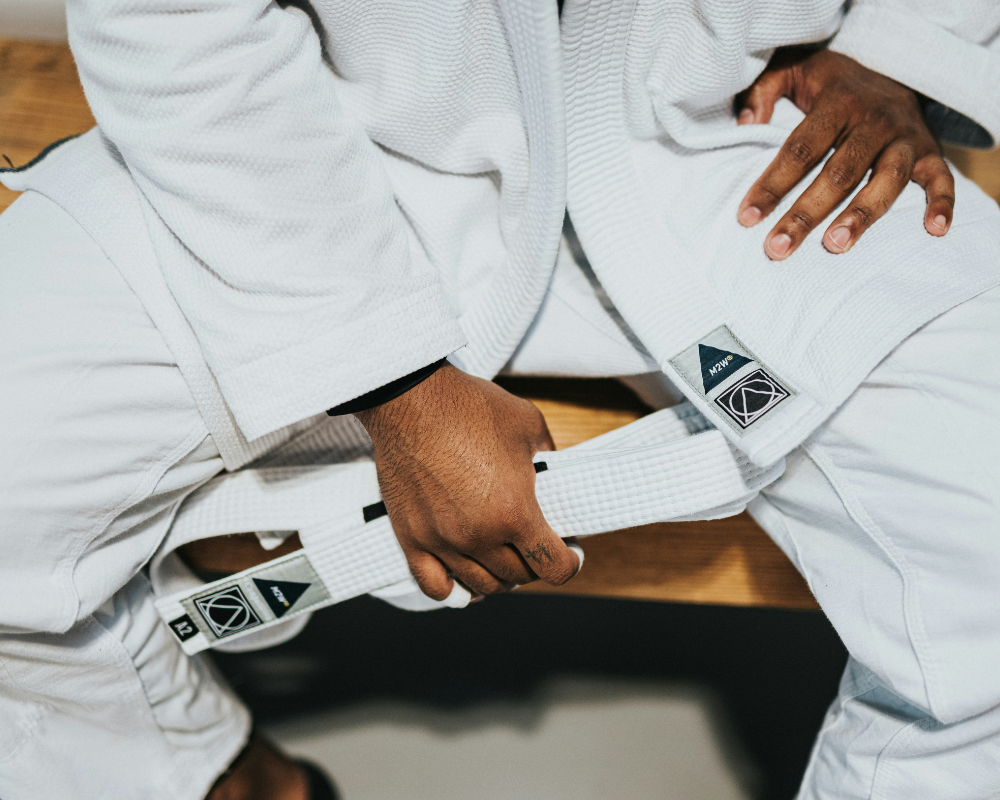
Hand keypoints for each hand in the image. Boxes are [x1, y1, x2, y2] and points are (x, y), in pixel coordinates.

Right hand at [354, 364, 579, 599]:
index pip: (554, 566)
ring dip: (499, 577)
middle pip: (518, 577)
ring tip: (503, 558)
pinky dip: (452, 588)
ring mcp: (442, 541)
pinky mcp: (411, 537)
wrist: (412, 398)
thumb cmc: (469, 406)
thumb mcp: (530, 425)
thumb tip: (555, 478)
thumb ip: (549, 459)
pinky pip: (433, 586)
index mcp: (514, 512)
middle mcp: (479, 535)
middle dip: (534, 564)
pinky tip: (463, 578)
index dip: (568, 563)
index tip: (569, 553)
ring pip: (480, 585)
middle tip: (535, 545)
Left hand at [736, 48, 953, 260]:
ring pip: (887, 179)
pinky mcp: (931, 151)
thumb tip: (745, 124)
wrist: (893, 68)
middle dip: (806, 213)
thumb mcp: (794, 73)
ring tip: (835, 246)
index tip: (747, 217)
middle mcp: (875, 120)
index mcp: (838, 103)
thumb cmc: (831, 85)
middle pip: (839, 173)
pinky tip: (934, 230)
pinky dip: (943, 203)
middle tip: (778, 248)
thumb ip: (763, 92)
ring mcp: (906, 138)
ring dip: (862, 215)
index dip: (773, 183)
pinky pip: (942, 178)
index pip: (801, 149)